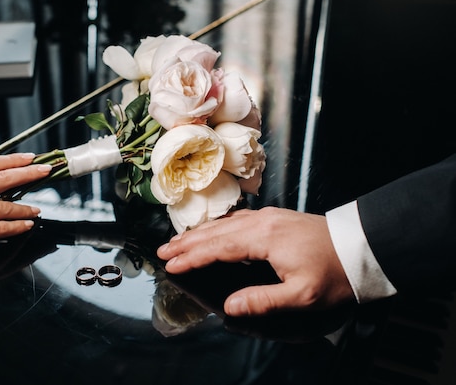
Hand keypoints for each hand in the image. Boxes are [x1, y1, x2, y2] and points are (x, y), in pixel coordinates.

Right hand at [0, 153, 51, 265]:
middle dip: (31, 173)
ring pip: (7, 206)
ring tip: (38, 209)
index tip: (31, 158)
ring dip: (26, 207)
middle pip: (6, 178)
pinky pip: (1, 229)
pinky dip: (17, 227)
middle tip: (47, 171)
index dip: (15, 160)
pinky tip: (27, 225)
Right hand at [156, 207, 354, 315]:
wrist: (361, 246)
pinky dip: (218, 227)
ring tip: (178, 241)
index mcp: (263, 238)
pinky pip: (237, 220)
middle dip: (186, 242)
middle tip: (163, 251)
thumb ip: (262, 301)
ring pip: (224, 224)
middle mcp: (261, 222)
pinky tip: (214, 231)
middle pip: (214, 232)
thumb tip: (230, 306)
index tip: (171, 265)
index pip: (216, 248)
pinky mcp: (276, 218)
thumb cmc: (334, 272)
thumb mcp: (301, 295)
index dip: (191, 258)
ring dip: (199, 233)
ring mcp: (268, 217)